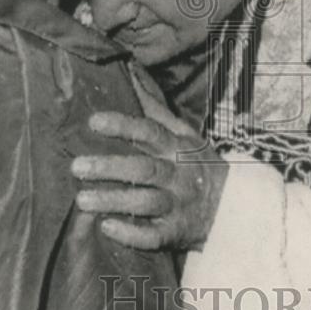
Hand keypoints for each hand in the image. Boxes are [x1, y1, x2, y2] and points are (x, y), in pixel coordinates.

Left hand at [72, 111, 227, 251]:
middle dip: (109, 167)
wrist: (233, 209)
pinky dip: (131, 233)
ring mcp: (177, 206)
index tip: (94, 121)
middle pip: (143, 170)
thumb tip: (130, 72)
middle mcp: (177, 176)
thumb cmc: (198, 165)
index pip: (150, 132)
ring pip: (144, 203)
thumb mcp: (185, 135)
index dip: (122, 126)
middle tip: (77, 166)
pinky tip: (107, 227)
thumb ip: (155, 109)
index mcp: (177, 148)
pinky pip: (153, 236)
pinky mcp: (176, 233)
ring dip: (113, 201)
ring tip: (82, 200)